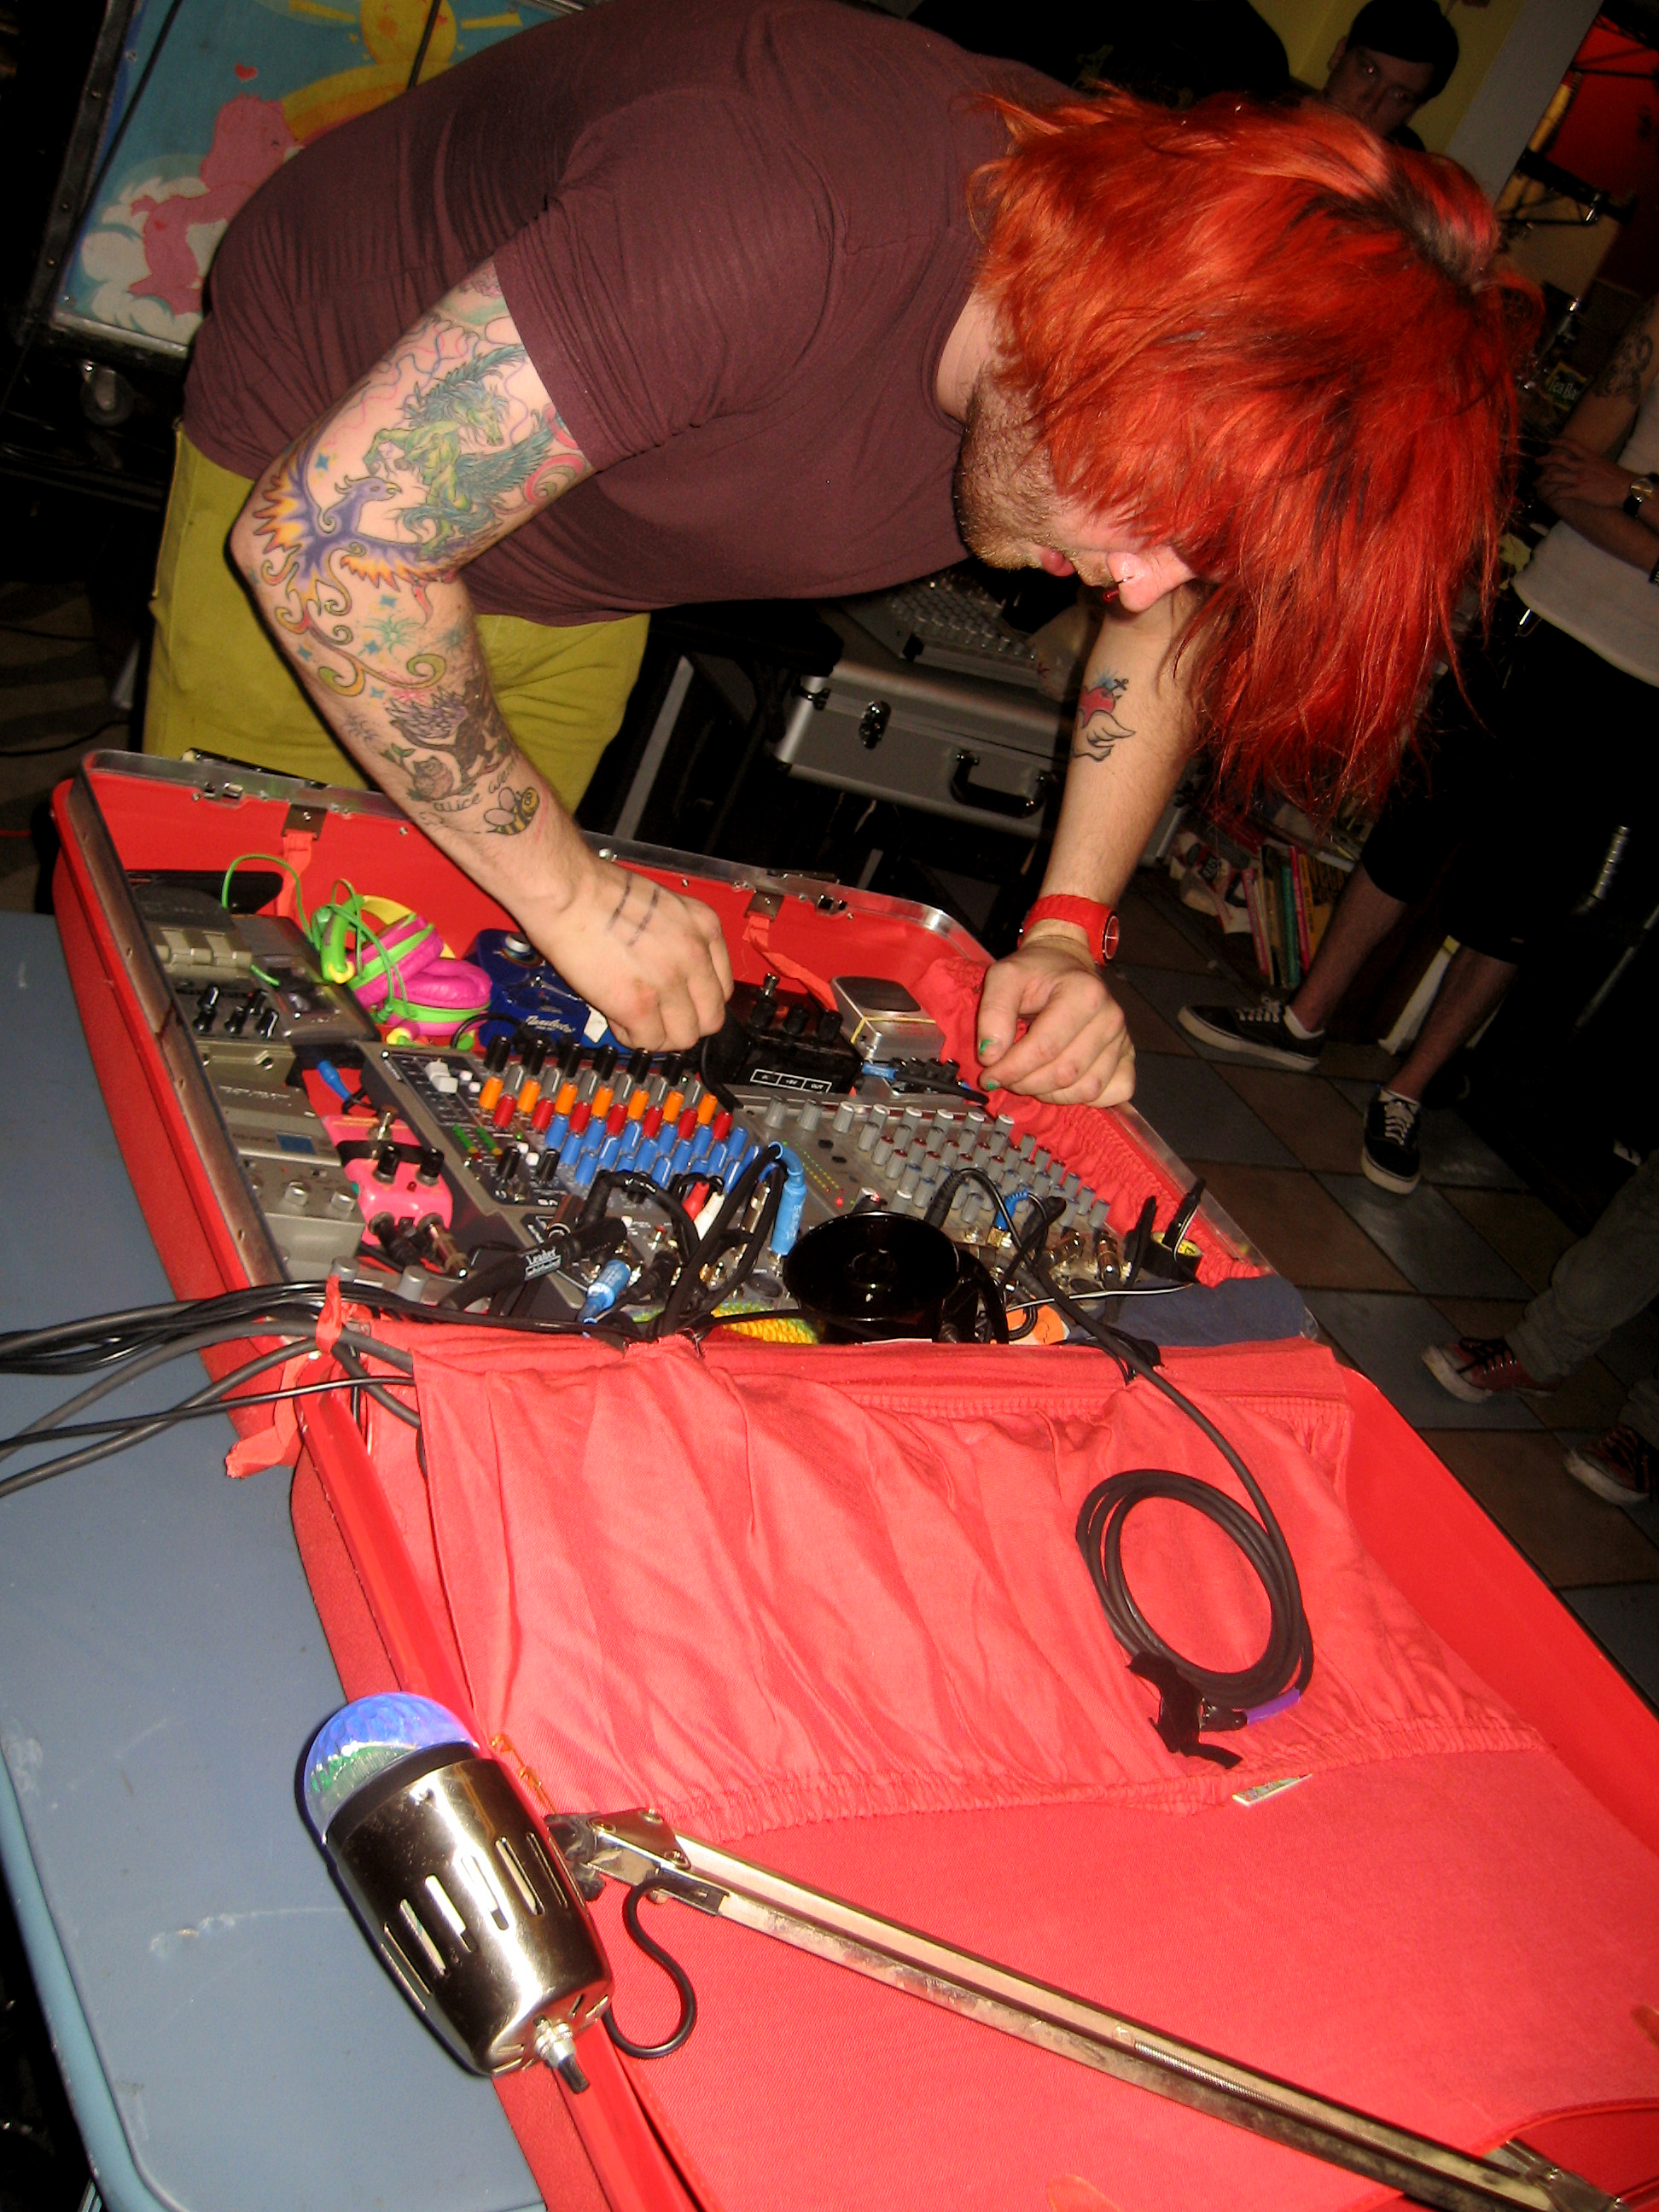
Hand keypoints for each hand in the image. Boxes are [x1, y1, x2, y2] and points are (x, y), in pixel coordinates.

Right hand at [522, 853, 732, 1050]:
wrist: (567, 891)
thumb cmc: (599, 890)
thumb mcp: (663, 905)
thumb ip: (679, 939)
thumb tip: (675, 970)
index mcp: (704, 927)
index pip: (723, 988)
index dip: (699, 1002)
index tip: (683, 1005)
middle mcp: (694, 955)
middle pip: (711, 1019)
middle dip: (685, 1025)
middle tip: (660, 1019)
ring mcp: (668, 982)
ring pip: (683, 1038)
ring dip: (659, 1035)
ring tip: (635, 1019)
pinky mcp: (638, 1004)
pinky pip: (649, 1041)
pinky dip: (632, 1036)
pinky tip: (617, 1018)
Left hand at [974, 933, 1134, 1106]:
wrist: (1065, 964)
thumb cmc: (1036, 972)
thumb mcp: (1004, 977)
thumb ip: (993, 1012)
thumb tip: (991, 1056)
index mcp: (1084, 994)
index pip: (1044, 1048)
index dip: (1011, 1069)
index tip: (989, 1073)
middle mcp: (1111, 1018)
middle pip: (1065, 1073)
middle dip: (1026, 1083)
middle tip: (1005, 1076)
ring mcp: (1122, 1039)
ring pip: (1086, 1089)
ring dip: (1050, 1093)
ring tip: (1029, 1077)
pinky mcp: (1128, 1057)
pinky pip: (1112, 1093)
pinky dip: (1084, 1098)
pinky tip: (1061, 1085)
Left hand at [1536, 437, 1640, 511]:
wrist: (1626, 488)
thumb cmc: (1617, 477)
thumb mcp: (1603, 463)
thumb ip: (1591, 461)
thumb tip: (1585, 462)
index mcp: (1589, 456)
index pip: (1570, 444)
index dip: (1558, 442)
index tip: (1548, 442)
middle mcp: (1582, 465)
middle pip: (1557, 459)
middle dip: (1544, 460)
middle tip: (1536, 461)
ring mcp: (1579, 478)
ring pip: (1554, 476)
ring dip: (1542, 480)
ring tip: (1536, 483)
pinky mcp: (1579, 491)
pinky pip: (1560, 493)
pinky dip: (1552, 496)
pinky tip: (1549, 498)